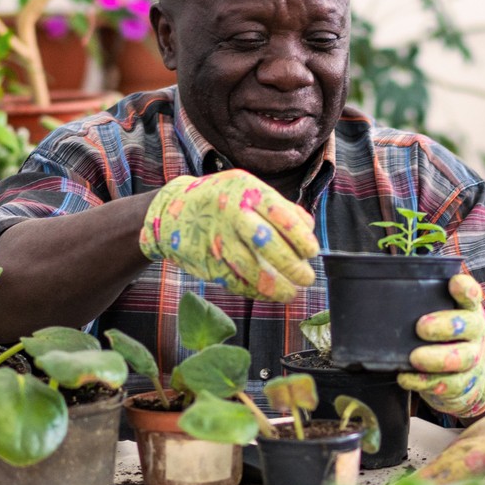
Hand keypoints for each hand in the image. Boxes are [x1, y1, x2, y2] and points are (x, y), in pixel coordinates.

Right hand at [138, 171, 319, 301]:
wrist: (173, 212)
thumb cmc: (223, 201)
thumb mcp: (249, 190)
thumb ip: (280, 207)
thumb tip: (309, 228)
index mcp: (247, 191)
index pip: (281, 215)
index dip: (300, 237)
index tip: (312, 252)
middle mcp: (231, 213)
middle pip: (266, 243)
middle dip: (291, 265)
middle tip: (307, 278)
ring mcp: (216, 238)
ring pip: (249, 268)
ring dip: (274, 286)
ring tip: (291, 293)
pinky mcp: (206, 260)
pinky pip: (234, 281)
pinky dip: (254, 291)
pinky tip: (268, 294)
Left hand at [398, 272, 484, 417]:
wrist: (473, 376)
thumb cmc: (449, 337)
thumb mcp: (444, 316)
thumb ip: (427, 301)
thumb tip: (386, 285)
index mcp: (469, 311)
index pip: (471, 295)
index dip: (465, 289)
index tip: (453, 283)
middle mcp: (476, 334)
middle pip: (469, 327)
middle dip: (446, 326)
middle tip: (421, 327)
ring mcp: (472, 360)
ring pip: (461, 359)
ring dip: (436, 359)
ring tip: (414, 358)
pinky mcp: (464, 385)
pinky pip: (447, 385)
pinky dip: (424, 383)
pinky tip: (406, 378)